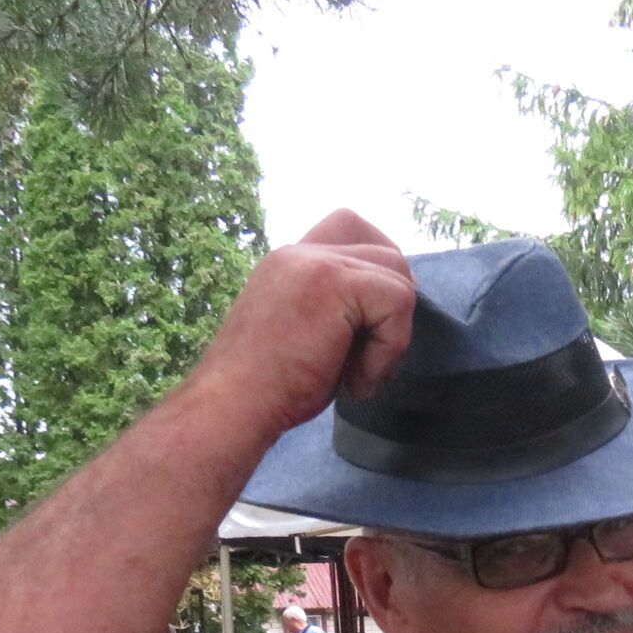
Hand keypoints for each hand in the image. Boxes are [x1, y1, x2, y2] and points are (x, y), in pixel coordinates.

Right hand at [192, 209, 415, 441]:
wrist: (234, 404)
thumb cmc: (269, 389)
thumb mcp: (307, 336)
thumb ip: (338, 311)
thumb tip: (389, 308)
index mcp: (291, 263)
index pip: (350, 227)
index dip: (379, 269)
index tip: (376, 321)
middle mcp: (300, 253)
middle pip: (385, 248)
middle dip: (397, 304)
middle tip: (375, 353)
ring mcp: (314, 262)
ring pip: (398, 275)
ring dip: (392, 334)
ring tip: (358, 373)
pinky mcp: (332, 281)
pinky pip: (397, 301)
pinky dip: (390, 348)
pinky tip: (355, 379)